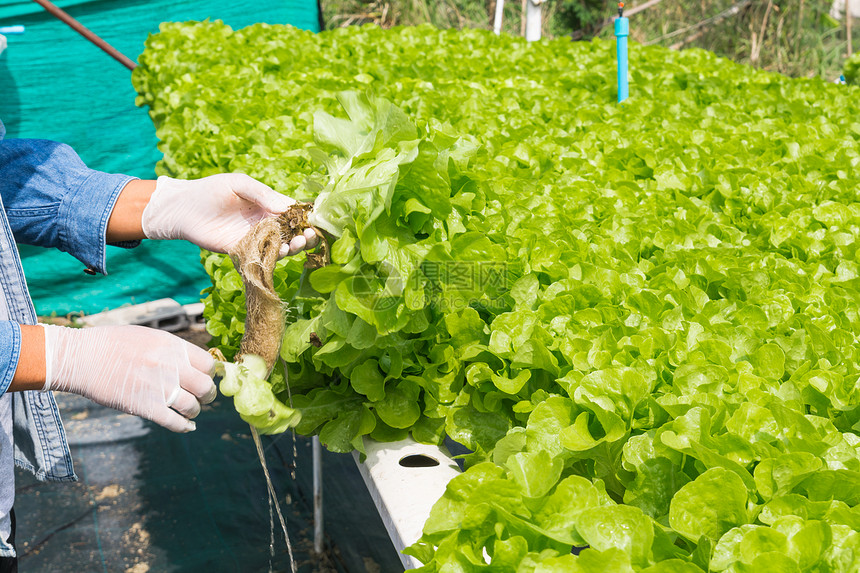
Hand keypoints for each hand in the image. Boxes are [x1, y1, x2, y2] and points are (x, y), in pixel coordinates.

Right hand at [41, 325, 216, 432]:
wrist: (81, 357)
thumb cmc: (112, 344)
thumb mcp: (149, 337)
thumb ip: (172, 350)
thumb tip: (192, 364)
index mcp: (173, 346)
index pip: (208, 364)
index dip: (209, 374)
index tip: (204, 379)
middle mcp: (171, 366)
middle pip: (206, 387)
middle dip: (208, 395)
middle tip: (203, 398)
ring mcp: (159, 387)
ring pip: (193, 407)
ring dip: (194, 411)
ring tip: (190, 411)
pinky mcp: (145, 407)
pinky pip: (174, 422)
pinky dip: (184, 427)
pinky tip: (187, 426)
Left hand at [141, 173, 318, 256]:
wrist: (183, 208)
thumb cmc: (211, 190)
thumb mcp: (239, 184)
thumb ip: (262, 194)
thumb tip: (286, 207)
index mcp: (268, 205)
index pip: (293, 212)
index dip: (306, 217)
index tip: (314, 221)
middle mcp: (265, 224)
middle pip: (292, 233)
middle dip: (304, 236)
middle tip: (308, 236)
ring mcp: (255, 239)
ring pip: (281, 247)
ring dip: (292, 247)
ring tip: (296, 244)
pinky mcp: (243, 252)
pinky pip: (262, 257)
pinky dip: (273, 257)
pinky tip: (279, 252)